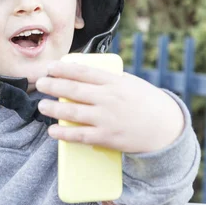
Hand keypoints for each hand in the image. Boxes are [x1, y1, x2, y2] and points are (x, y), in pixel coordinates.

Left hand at [36, 61, 184, 152]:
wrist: (166, 128)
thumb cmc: (145, 102)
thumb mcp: (128, 83)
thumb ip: (106, 79)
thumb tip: (79, 73)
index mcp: (114, 82)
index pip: (82, 71)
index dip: (62, 68)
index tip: (49, 66)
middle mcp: (108, 98)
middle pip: (73, 89)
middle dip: (52, 85)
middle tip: (38, 83)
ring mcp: (107, 118)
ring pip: (72, 111)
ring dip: (53, 108)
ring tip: (41, 105)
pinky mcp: (107, 138)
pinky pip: (80, 135)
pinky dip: (64, 133)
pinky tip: (52, 130)